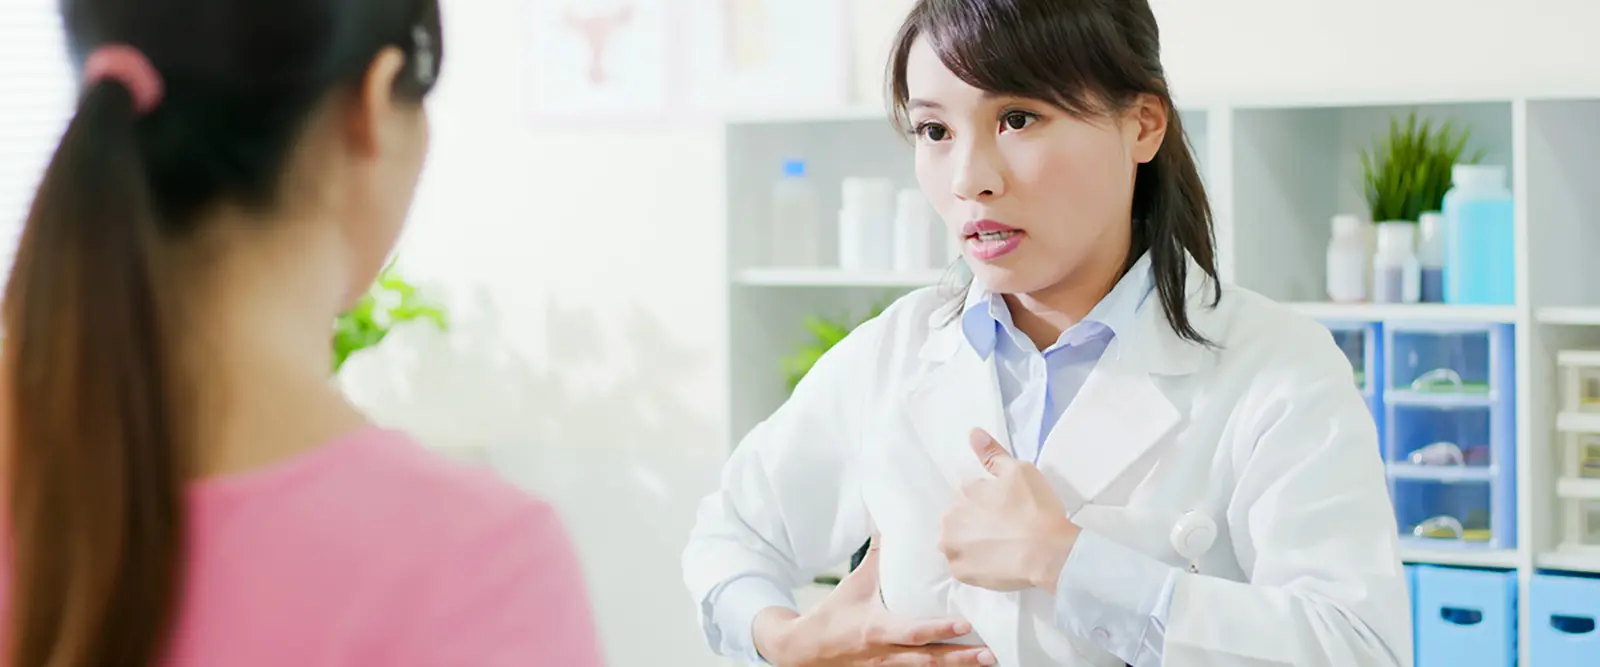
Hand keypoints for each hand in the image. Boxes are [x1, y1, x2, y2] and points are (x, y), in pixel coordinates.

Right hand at [753, 534, 996, 666]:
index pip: (913, 632)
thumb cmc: (833, 616)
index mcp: (878, 629)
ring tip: (988, 662)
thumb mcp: (854, 584)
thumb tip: (888, 524)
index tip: (966, 625)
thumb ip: (876, 557)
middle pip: (930, 659)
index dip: (939, 630)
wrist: (807, 650)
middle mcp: (887, 652)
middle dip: (961, 658)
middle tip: (990, 654)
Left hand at [939, 429, 1079, 591]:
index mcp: (963, 492)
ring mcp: (953, 548)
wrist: (1047, 551)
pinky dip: (975, 565)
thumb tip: (972, 433)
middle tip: (1005, 530)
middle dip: (977, 522)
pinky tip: (994, 563)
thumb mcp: (1019, 471)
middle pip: (960, 519)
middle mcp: (950, 518)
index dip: (990, 503)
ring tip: (999, 548)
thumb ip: (993, 453)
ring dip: (972, 544)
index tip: (1008, 511)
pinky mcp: (960, 572)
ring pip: (957, 542)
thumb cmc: (1036, 508)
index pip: (970, 496)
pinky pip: (963, 566)